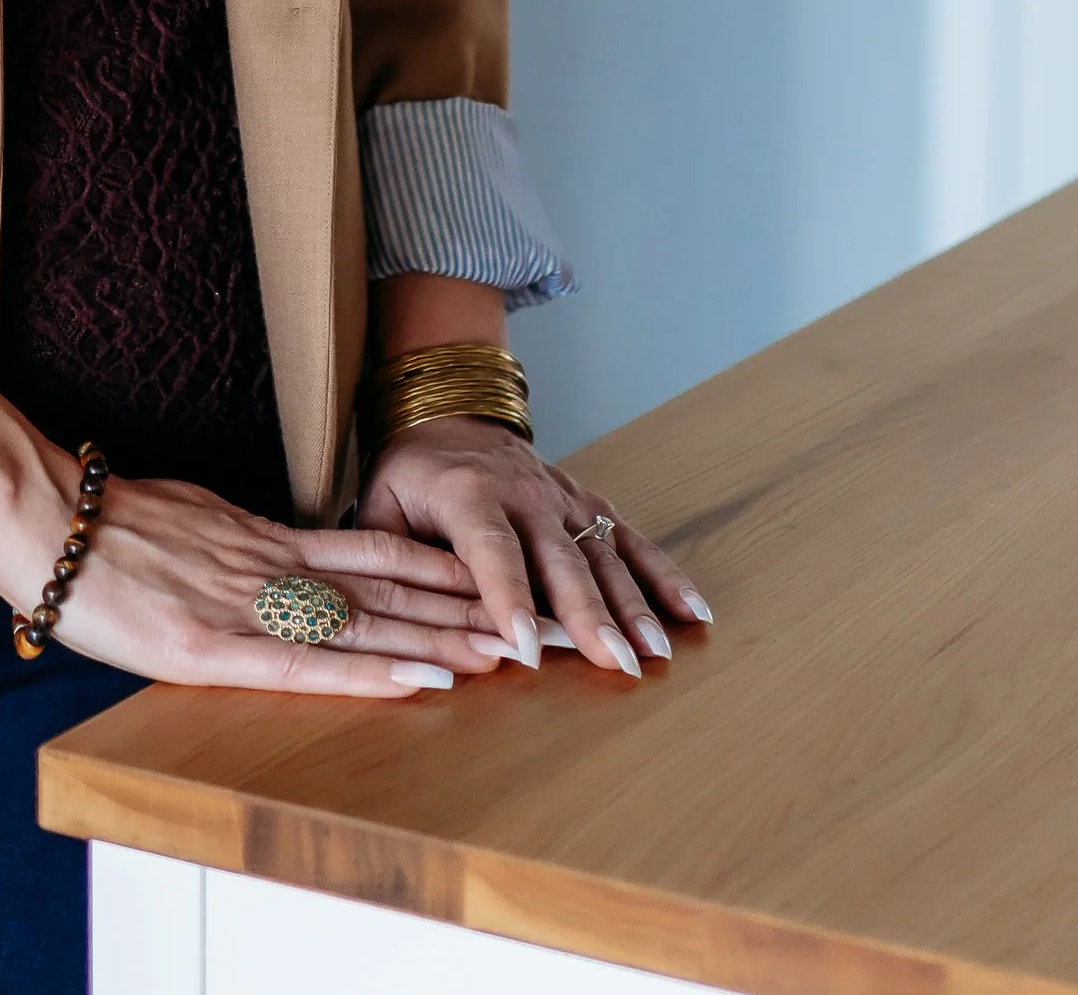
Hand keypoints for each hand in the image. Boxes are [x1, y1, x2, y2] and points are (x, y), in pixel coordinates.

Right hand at [0, 341, 500, 700]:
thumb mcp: (193, 518)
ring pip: (367, 623)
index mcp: (266, 537)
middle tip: (532, 619)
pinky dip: (372, 672)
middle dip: (467, 607)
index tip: (502, 578)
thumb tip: (279, 554)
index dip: (444, 568)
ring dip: (442, 638)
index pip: (377, 553)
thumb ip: (242, 541)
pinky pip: (311, 662)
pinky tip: (421, 680)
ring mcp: (250, 603)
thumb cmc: (106, 524)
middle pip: (391, 589)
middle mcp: (274, 566)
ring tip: (507, 651)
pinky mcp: (216, 644)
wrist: (44, 519)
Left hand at [357, 418, 713, 679]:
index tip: (528, 649)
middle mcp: (525, 495)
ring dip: (633, 605)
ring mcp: (564, 498)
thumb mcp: (382, 503)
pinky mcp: (590, 504)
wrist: (451, 412)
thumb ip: (392, 557)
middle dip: (589, 615)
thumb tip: (398, 619)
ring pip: (603, 554)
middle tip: (614, 664)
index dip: (510, 599)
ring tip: (655, 653)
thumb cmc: (413, 473)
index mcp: (469, 495)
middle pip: (561, 560)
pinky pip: (632, 540)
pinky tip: (694, 612)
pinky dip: (664, 575)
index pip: (493, 552)